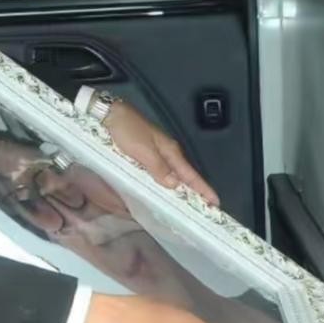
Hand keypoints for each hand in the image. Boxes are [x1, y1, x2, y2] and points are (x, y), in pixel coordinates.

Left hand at [103, 101, 218, 205]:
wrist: (108, 114)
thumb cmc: (126, 130)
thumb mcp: (143, 150)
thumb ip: (159, 168)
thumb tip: (175, 184)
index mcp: (170, 151)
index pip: (190, 174)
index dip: (203, 188)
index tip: (216, 202)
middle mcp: (166, 151)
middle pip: (184, 174)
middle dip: (195, 190)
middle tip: (204, 208)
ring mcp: (155, 151)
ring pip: (172, 173)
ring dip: (180, 187)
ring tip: (187, 203)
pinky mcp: (143, 152)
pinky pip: (159, 170)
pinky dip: (165, 180)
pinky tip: (163, 188)